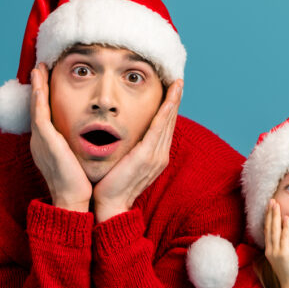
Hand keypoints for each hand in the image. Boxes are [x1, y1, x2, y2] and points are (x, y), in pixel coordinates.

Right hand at [29, 63, 91, 212]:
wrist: (73, 199)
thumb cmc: (79, 181)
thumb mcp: (78, 157)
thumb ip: (79, 144)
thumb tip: (94, 135)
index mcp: (49, 143)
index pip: (46, 113)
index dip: (45, 96)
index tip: (47, 79)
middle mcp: (42, 139)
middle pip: (38, 106)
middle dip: (38, 86)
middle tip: (39, 67)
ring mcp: (41, 139)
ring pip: (36, 106)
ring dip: (36, 86)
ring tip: (38, 68)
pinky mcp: (45, 141)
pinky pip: (39, 115)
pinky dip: (37, 98)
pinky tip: (39, 84)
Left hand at [92, 79, 182, 221]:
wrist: (110, 206)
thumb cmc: (111, 186)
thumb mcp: (123, 164)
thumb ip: (127, 150)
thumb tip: (122, 138)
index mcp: (155, 157)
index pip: (164, 127)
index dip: (169, 108)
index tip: (171, 91)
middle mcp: (160, 155)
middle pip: (170, 122)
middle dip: (174, 100)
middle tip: (178, 81)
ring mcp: (156, 156)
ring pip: (167, 122)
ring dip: (173, 101)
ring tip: (176, 84)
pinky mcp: (147, 156)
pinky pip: (159, 129)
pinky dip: (165, 112)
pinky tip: (168, 99)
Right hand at [264, 199, 288, 287]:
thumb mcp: (285, 260)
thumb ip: (284, 249)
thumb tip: (287, 240)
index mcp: (271, 251)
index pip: (268, 231)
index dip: (269, 218)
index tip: (271, 207)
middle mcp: (271, 250)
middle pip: (269, 227)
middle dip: (270, 213)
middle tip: (271, 200)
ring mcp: (276, 252)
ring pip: (274, 230)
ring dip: (275, 216)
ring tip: (275, 204)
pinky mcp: (283, 255)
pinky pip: (284, 238)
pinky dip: (284, 227)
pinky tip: (286, 217)